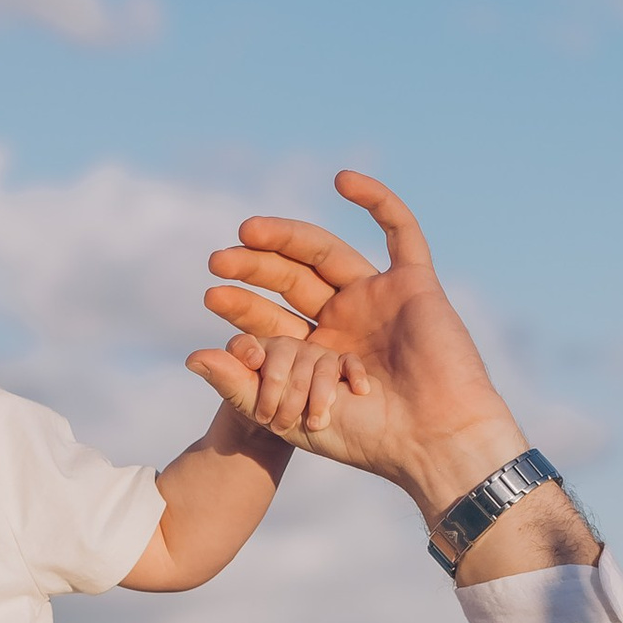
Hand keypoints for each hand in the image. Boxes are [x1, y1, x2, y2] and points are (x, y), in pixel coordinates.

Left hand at [186, 173, 527, 526]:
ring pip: (327, 253)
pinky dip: (378, 201)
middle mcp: (345, 321)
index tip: (211, 297)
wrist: (433, 442)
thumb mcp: (287, 416)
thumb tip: (189, 357)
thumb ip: (240, 387)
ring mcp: (379, 299)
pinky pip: (401, 232)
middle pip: (292, 279)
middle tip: (218, 261)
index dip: (242, 305)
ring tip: (247, 230)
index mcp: (317, 353)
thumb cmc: (366, 440)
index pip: (271, 317)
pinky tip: (343, 180)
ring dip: (288, 237)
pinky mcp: (415, 284)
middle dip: (255, 268)